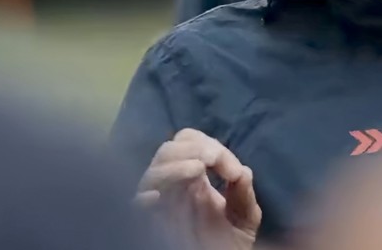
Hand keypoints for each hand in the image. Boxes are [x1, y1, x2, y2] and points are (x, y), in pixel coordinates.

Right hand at [136, 128, 261, 249]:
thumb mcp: (245, 217)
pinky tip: (157, 197)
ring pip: (152, 174)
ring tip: (198, 169)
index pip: (189, 142)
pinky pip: (136, 205)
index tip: (234, 171)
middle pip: (169, 150)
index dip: (209, 145)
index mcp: (195, 178)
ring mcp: (161, 203)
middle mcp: (174, 186)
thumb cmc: (231, 241)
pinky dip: (144, 197)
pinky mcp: (151, 223)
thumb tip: (243, 171)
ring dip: (175, 166)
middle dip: (193, 148)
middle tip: (213, 160)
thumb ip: (244, 194)